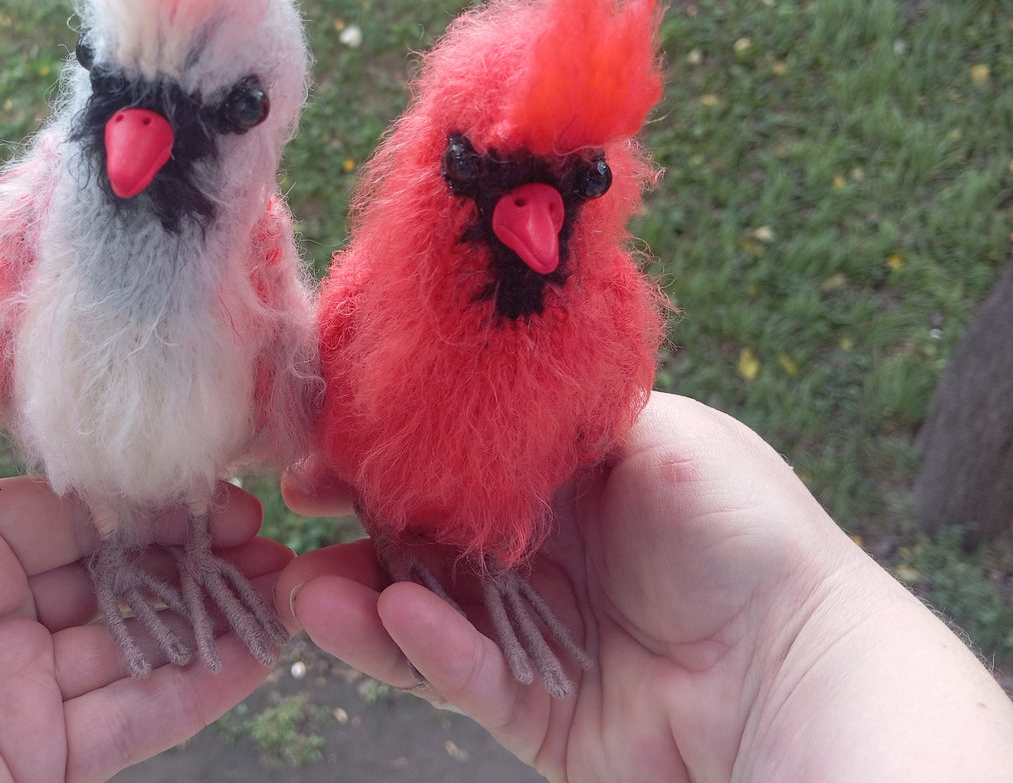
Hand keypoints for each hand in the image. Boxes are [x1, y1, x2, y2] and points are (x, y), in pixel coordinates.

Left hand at [0, 373, 290, 782]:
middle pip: (108, 568)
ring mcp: (18, 690)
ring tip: (284, 576)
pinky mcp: (44, 759)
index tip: (201, 460)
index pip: (57, 503)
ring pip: (134, 638)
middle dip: (186, 544)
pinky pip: (137, 713)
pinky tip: (260, 648)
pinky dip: (202, 681)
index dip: (129, 484)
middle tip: (262, 521)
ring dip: (209, 607)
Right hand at [278, 392, 1012, 781]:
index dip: (387, 439)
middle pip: (419, 532)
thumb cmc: (742, 531)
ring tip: (304, 585)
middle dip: (352, 519)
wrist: (801, 667)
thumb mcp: (652, 434)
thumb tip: (448, 390)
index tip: (327, 429)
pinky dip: (424, 649)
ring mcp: (528, 630)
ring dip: (358, 594)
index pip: (449, 450)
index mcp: (559, 476)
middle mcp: (535, 549)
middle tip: (294, 504)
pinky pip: (461, 675)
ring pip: (420, 611)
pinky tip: (393, 618)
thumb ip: (549, 416)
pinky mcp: (529, 705)